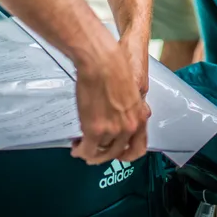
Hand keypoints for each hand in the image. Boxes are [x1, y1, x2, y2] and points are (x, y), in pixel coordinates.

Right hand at [71, 39, 150, 165]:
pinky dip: (81, 151)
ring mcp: (112, 131)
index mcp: (139, 116)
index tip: (119, 155)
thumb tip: (116, 116)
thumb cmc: (114, 68)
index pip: (138, 148)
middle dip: (104, 154)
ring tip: (82, 146)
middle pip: (116, 152)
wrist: (102, 62)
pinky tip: (76, 148)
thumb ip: (126, 109)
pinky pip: (87, 150)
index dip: (126, 154)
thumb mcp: (129, 91)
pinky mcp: (95, 130)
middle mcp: (129, 127)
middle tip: (94, 151)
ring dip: (90, 151)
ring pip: (100, 151)